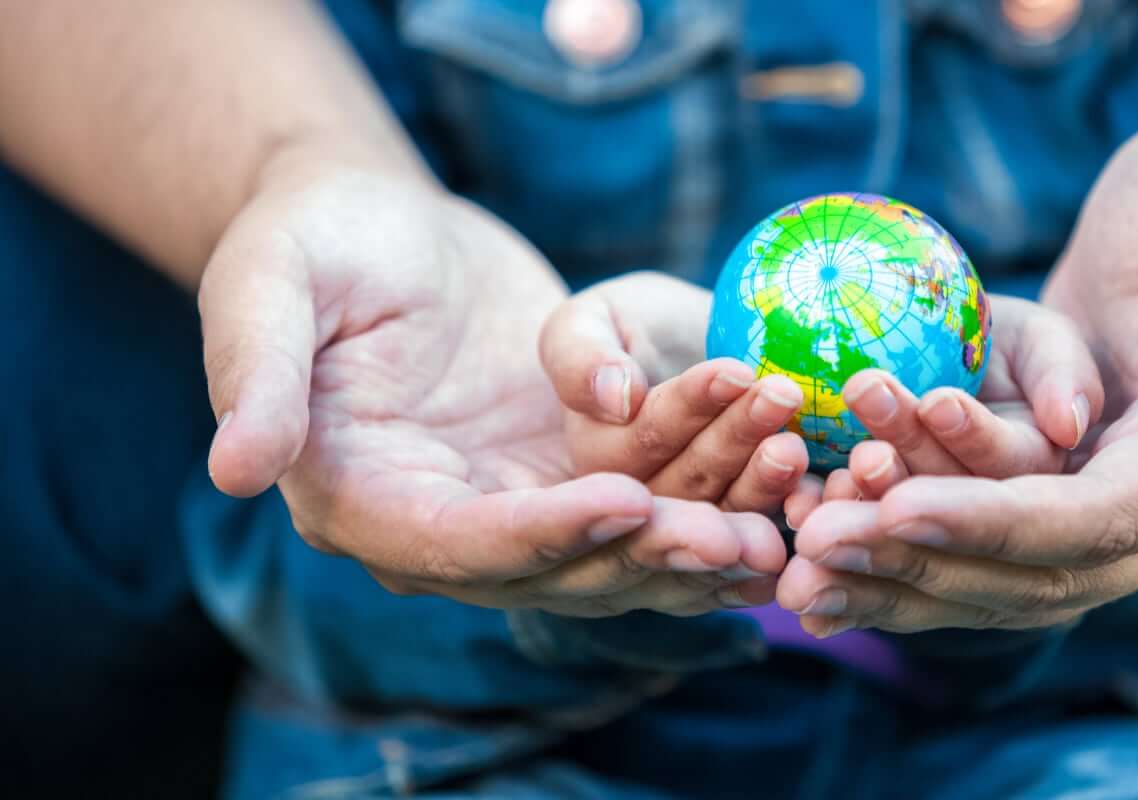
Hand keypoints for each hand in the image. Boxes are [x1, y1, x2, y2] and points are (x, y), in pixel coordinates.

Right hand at [201, 160, 782, 611]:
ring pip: (619, 545)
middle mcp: (444, 525)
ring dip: (701, 530)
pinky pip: (652, 492)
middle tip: (738, 535)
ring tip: (782, 508)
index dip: (543, 536)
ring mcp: (514, 503)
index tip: (624, 503)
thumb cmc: (315, 239)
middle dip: (649, 556)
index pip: (458, 547)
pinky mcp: (570, 470)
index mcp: (362, 498)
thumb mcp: (270, 284)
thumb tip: (235, 469)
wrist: (380, 221)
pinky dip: (715, 489)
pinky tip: (786, 479)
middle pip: (558, 568)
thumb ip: (257, 374)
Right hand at [539, 272, 810, 513]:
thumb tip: (615, 397)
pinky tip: (827, 486)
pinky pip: (770, 521)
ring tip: (803, 433)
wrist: (674, 352)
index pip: (637, 440)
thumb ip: (579, 357)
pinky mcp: (745, 522)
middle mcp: (639, 510)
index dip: (684, 408)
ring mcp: (694, 522)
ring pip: (731, 506)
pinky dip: (798, 506)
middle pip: (687, 481)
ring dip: (770, 472)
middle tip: (781, 395)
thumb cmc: (620, 330)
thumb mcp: (582, 325)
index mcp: (594, 462)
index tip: (731, 371)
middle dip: (736, 440)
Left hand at [777, 111, 1137, 634]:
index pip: (1107, 519)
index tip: (897, 510)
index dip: (1003, 522)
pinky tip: (812, 554)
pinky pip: (971, 555)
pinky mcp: (1060, 512)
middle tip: (811, 546)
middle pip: (1039, 572)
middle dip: (925, 563)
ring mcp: (1112, 523)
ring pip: (994, 580)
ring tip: (793, 558)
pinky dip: (897, 561)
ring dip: (894, 577)